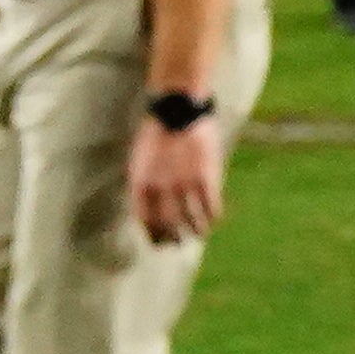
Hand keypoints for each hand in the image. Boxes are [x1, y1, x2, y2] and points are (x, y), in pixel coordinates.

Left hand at [126, 110, 226, 245]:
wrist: (178, 111)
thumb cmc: (157, 136)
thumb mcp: (140, 163)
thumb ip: (144, 187)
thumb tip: (150, 212)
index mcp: (141, 185)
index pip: (147, 222)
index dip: (155, 236)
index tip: (162, 242)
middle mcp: (162, 189)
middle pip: (170, 226)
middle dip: (176, 238)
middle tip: (181, 241)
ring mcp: (185, 185)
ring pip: (193, 221)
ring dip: (197, 231)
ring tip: (200, 233)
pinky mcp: (206, 178)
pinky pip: (212, 208)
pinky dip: (213, 217)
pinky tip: (214, 218)